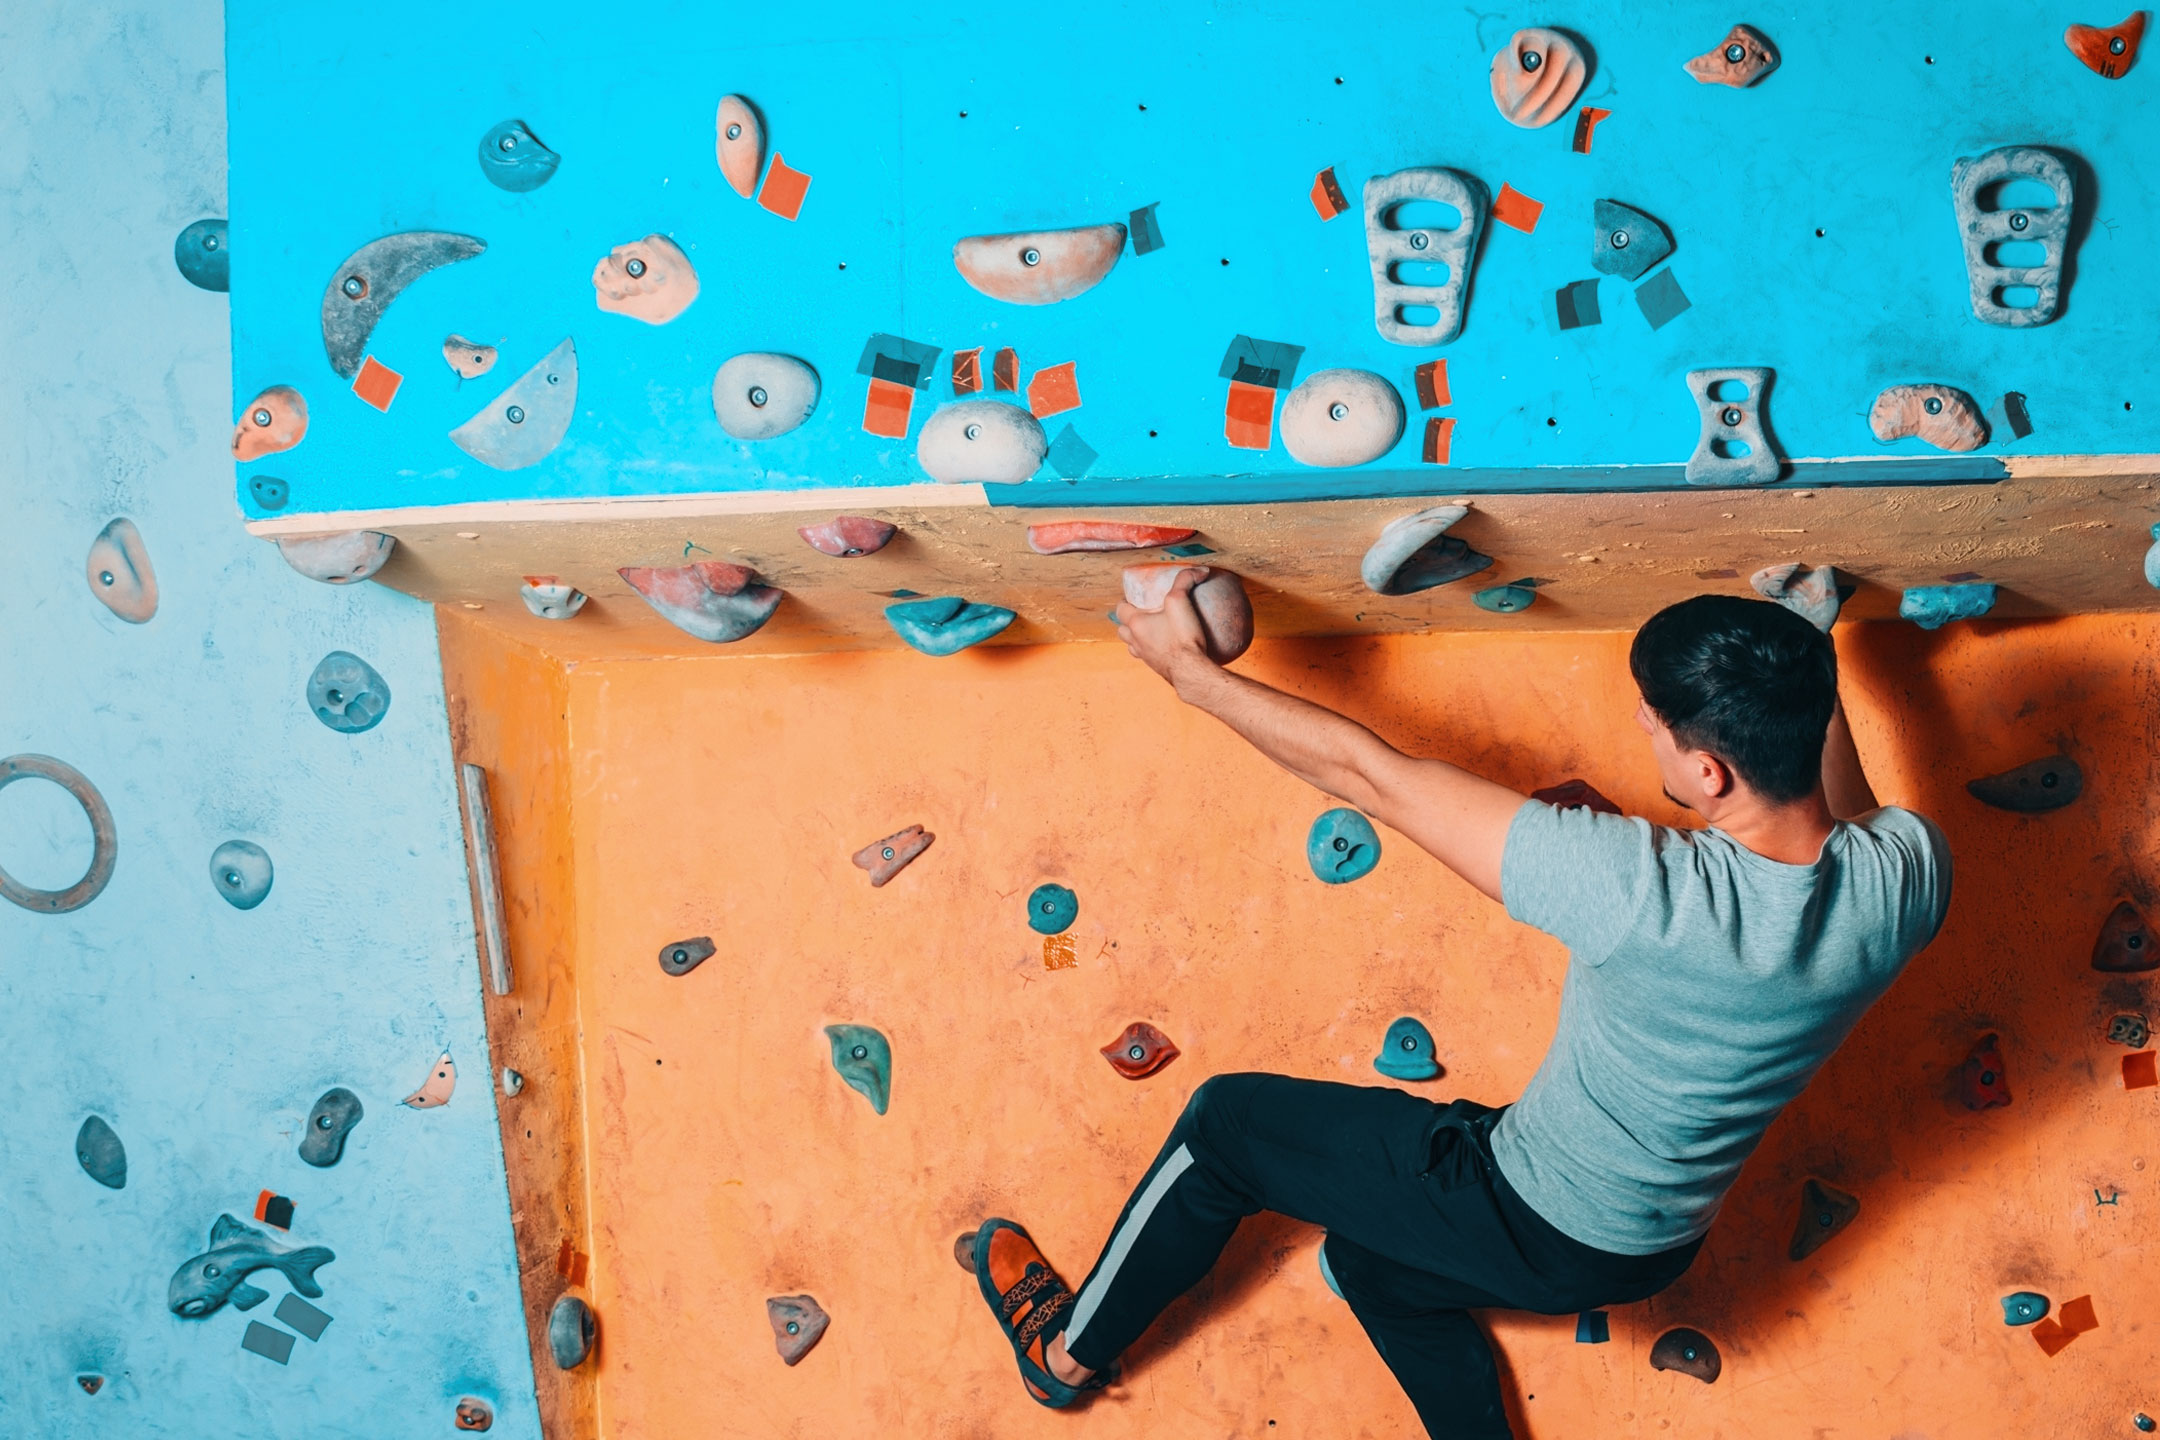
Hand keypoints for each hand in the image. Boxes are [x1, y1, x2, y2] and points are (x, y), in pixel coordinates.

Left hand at [1113, 567, 1215, 691]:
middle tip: (1144, 613)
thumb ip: (1186, 581)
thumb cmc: (1181, 637)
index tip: (1137, 597)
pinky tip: (1168, 646)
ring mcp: (1144, 657)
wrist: (1190, 671)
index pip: (1120, 609)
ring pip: (1132, 645)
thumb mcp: (1181, 601)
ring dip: (1136, 637)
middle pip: (1122, 629)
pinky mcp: (1156, 668)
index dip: (1126, 601)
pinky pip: (1148, 657)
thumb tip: (1199, 569)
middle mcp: (1135, 642)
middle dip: (1128, 621)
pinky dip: (1152, 650)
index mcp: (1136, 624)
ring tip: (1152, 630)